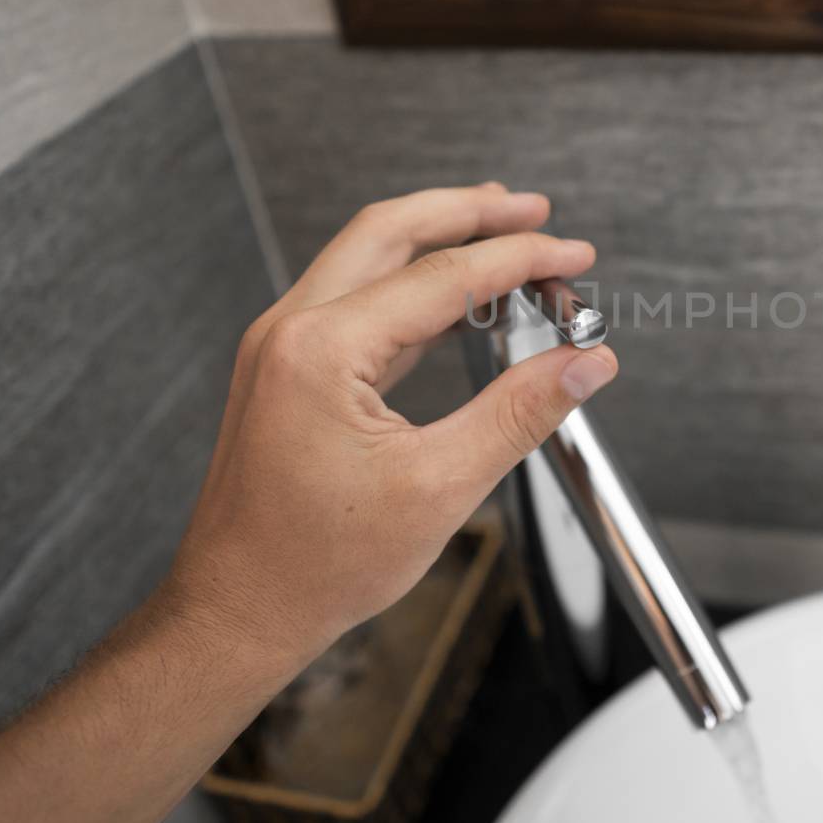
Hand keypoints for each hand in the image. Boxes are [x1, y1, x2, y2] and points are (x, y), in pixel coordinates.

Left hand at [162, 184, 619, 668]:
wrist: (237, 613)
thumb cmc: (314, 565)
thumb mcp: (439, 488)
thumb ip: (520, 413)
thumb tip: (584, 364)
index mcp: (321, 351)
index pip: (443, 276)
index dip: (521, 258)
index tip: (574, 255)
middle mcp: (290, 332)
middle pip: (391, 231)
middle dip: (469, 211)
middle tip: (534, 210)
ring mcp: (281, 348)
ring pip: (367, 258)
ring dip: (437, 239)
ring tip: (501, 233)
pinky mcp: (285, 372)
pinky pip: (354, 301)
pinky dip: (410, 285)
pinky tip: (453, 300)